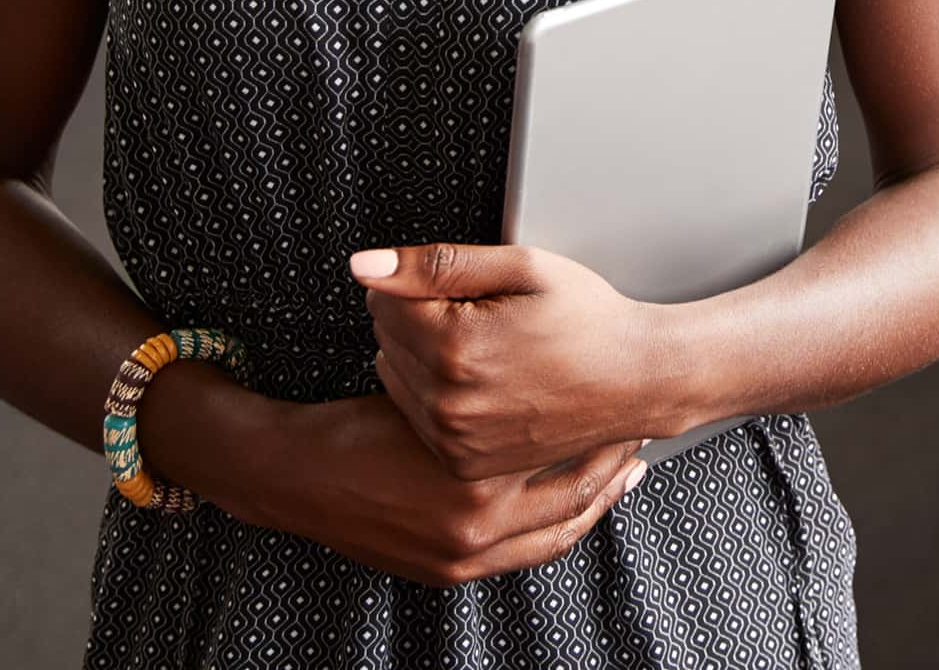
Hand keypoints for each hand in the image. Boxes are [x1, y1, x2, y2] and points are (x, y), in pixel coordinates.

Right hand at [262, 391, 645, 588]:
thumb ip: (491, 386)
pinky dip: (553, 528)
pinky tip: (568, 502)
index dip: (605, 429)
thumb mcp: (434, 390)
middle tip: (639, 440)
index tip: (628, 406)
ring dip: (593, 504)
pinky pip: (523, 554)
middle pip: (575, 502)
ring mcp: (463, 557)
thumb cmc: (362, 421)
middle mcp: (476, 528)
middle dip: (614, 470)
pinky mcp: (448, 571)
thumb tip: (553, 368)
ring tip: (621, 473)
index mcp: (476, 479)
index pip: (570, 457)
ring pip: (555, 536)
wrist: (299, 474)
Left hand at [351, 242, 682, 479]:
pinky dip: (434, 392)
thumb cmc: (588, 319)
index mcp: (457, 346)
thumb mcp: (523, 268)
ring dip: (421, 354)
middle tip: (479, 311)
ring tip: (480, 344)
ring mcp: (454, 440)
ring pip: (393, 375)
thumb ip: (437, 264)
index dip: (418, 280)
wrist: (635, 380)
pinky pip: (415, 415)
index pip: (382, 300)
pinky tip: (478, 377)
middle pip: (384, 337)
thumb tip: (366, 266)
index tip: (461, 284)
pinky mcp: (463, 463)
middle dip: (418, 315)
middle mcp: (448, 402)